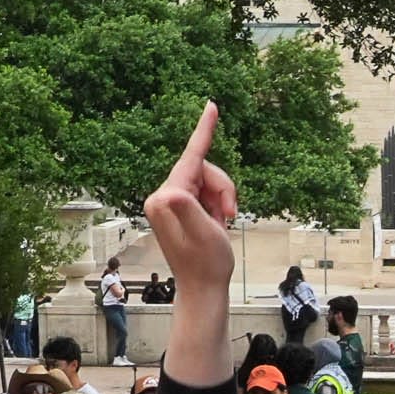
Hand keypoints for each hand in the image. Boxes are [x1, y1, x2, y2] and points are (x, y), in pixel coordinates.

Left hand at [142, 101, 239, 295]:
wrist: (203, 287)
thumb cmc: (207, 264)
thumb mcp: (204, 234)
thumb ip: (187, 209)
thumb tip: (173, 191)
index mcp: (166, 199)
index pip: (190, 158)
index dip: (203, 131)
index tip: (212, 106)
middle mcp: (163, 196)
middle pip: (204, 169)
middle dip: (223, 187)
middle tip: (231, 214)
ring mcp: (171, 202)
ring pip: (208, 180)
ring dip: (223, 197)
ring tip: (224, 221)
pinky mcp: (179, 207)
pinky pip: (207, 191)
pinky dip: (219, 203)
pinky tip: (218, 222)